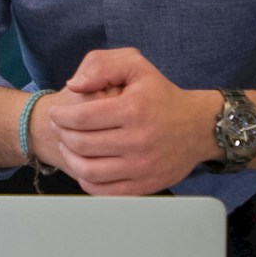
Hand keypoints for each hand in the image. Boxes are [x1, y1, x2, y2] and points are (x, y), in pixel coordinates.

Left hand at [46, 48, 220, 194]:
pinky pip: (104, 191)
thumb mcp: (136, 66)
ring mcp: (142, 166)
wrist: (199, 127)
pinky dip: (86, 180)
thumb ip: (101, 66)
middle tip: (59, 128)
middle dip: (62, 135)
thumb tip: (74, 85)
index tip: (56, 114)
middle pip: (81, 144)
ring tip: (68, 146)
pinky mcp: (145, 185)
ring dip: (70, 158)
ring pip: (88, 171)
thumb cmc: (161, 94)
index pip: (80, 118)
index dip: (60, 116)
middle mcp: (138, 140)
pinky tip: (85, 165)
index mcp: (133, 109)